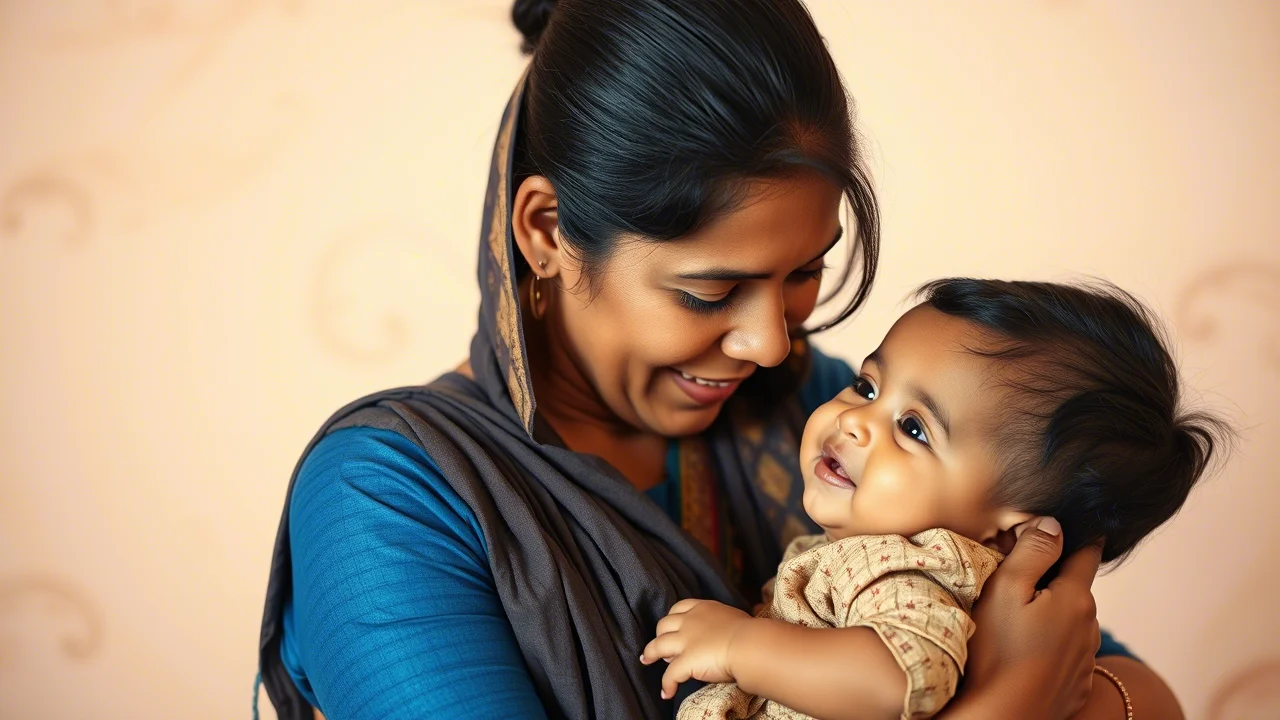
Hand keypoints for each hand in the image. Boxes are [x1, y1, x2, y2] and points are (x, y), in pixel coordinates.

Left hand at [640, 599, 752, 699]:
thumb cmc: (750, 632)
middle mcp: (690, 622)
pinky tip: (667, 693)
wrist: (749, 645)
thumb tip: (732, 630)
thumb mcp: (734, 618)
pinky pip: (669, 675)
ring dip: (650, 654)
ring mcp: (685, 641)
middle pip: (663, 624)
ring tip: (647, 660)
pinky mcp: (686, 661)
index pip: (679, 608)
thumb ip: (724, 622)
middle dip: (660, 634)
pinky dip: (666, 684)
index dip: (672, 618)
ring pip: (657, 646)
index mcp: (703, 609)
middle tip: (663, 646)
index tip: (671, 626)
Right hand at [957, 517, 1101, 719]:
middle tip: (1014, 580)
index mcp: (1076, 599)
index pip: (1087, 552)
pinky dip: (1050, 645)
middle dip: (1052, 578)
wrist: (1002, 717)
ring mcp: (1085, 660)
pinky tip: (1022, 652)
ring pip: (1071, 622)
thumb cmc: (996, 652)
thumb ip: (1032, 552)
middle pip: (1076, 588)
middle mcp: (1090, 627)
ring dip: (1051, 614)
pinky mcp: (1076, 685)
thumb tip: (1055, 524)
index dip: (1071, 536)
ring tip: (1014, 621)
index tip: (1053, 531)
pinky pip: (1066, 653)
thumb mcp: (1005, 589)